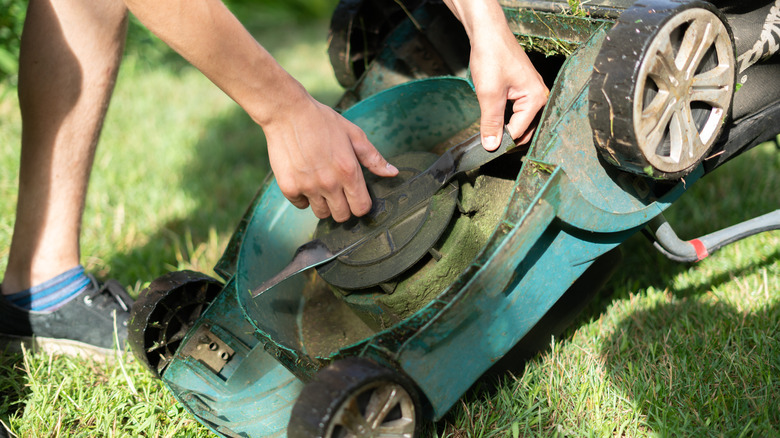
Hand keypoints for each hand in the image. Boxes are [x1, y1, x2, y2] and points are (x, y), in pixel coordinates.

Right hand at [264, 95, 397, 222]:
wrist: (287, 112)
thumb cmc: (322, 121)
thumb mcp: (353, 134)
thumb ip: (373, 158)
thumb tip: (392, 173)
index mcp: (348, 171)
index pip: (361, 208)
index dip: (361, 204)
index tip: (356, 197)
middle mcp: (329, 183)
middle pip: (342, 216)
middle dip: (343, 207)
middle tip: (338, 191)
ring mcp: (308, 187)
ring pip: (321, 213)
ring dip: (323, 203)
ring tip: (320, 184)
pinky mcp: (289, 187)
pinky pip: (301, 205)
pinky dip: (303, 197)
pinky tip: (304, 180)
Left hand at [469, 32, 548, 149]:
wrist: (488, 33)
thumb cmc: (492, 57)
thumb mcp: (489, 94)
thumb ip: (491, 122)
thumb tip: (491, 146)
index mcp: (536, 99)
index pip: (519, 132)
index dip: (501, 142)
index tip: (485, 148)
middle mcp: (539, 96)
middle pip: (524, 130)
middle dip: (507, 138)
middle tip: (487, 143)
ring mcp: (532, 92)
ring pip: (520, 121)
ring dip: (505, 127)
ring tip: (489, 130)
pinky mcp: (523, 88)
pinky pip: (517, 111)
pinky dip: (505, 117)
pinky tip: (494, 116)